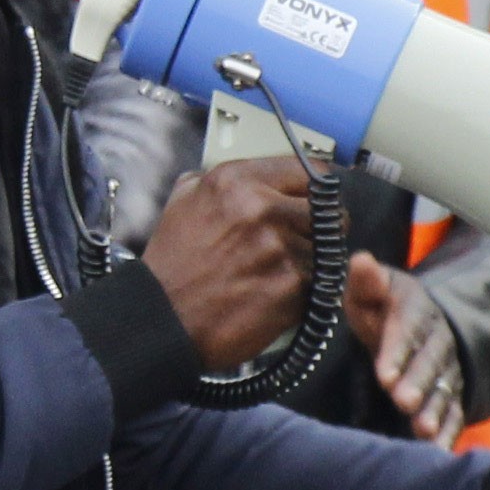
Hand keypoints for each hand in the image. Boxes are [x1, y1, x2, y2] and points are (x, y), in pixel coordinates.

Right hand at [141, 159, 318, 374]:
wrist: (162, 319)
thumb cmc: (172, 266)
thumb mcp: (182, 203)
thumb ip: (219, 181)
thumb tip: (253, 177)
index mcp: (235, 181)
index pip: (309, 170)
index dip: (313, 190)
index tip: (312, 202)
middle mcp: (260, 207)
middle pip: (327, 211)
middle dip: (317, 228)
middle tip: (297, 243)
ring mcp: (279, 246)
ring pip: (325, 249)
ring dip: (309, 262)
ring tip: (276, 274)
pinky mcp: (292, 284)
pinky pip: (319, 281)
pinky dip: (303, 291)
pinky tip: (274, 295)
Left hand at [339, 258, 466, 441]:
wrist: (414, 323)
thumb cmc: (381, 308)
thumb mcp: (370, 290)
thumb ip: (364, 281)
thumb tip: (360, 261)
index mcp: (416, 310)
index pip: (408, 330)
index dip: (398, 351)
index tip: (384, 375)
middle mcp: (438, 340)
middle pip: (430, 362)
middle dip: (419, 383)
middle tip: (404, 402)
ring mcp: (448, 368)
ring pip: (445, 389)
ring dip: (436, 409)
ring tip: (424, 430)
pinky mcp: (450, 392)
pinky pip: (454, 411)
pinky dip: (450, 430)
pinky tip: (439, 450)